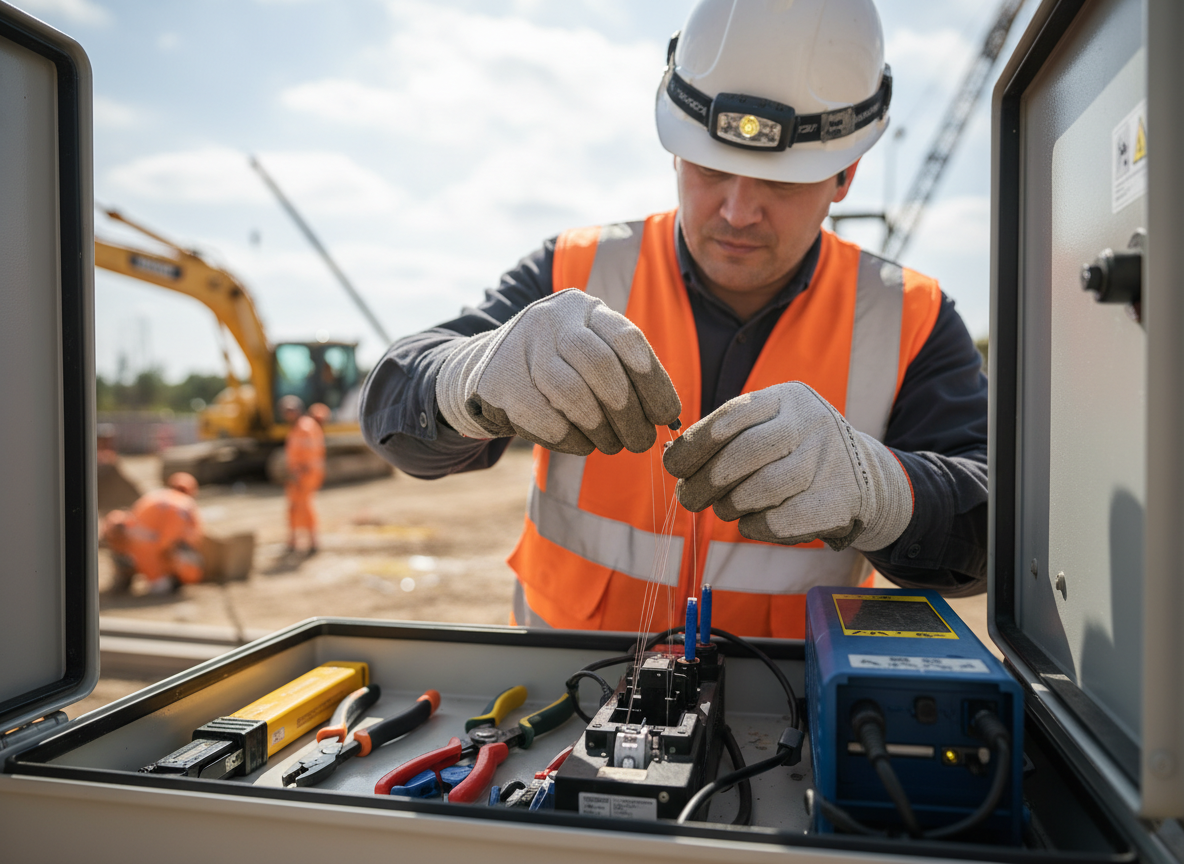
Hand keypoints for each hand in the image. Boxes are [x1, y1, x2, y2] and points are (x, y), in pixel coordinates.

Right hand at [436, 288, 681, 454]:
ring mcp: (521, 347)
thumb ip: (625, 372)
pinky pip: (545, 418)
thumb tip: (668, 417)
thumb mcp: (589, 353)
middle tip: (641, 441)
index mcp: (583, 308)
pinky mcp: (499, 382)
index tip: (667, 415)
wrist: (485, 370)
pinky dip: (572, 439)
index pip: (627, 339)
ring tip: (613, 446)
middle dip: (628, 411)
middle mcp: (551, 318)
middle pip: (600, 366)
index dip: (654, 381)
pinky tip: (583, 445)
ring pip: (572, 393)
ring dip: (601, 429)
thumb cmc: (556, 368)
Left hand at [662, 382, 911, 550]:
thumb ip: (726, 437)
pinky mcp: (839, 499)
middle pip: (744, 453)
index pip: (731, 416)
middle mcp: (811, 422)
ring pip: (762, 488)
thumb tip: (673, 458)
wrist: (866, 477)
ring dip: (730, 505)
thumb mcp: (769, 427)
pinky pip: (782, 519)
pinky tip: (749, 523)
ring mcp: (829, 460)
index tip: (673, 467)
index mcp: (786, 398)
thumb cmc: (796, 453)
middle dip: (705, 481)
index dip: (694, 444)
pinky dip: (755, 526)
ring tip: (723, 509)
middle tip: (689, 498)